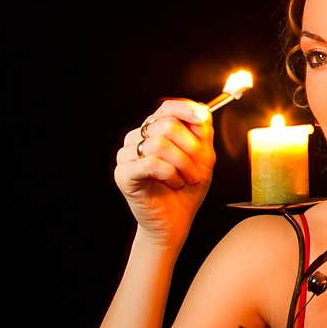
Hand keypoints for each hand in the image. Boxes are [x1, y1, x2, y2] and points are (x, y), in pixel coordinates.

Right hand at [114, 98, 214, 248]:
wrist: (176, 219)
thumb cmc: (187, 187)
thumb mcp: (203, 157)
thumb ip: (202, 132)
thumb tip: (202, 110)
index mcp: (156, 130)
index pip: (167, 108)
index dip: (185, 109)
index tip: (202, 117)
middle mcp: (138, 138)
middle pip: (167, 125)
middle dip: (191, 148)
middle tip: (198, 169)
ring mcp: (127, 155)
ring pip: (159, 144)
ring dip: (182, 165)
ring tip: (186, 179)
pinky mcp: (123, 173)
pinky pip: (151, 163)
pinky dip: (170, 174)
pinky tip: (174, 183)